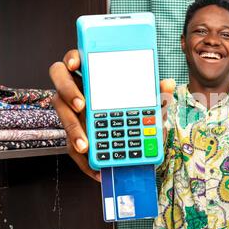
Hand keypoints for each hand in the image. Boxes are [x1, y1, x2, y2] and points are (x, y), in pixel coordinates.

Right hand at [49, 49, 175, 181]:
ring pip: (62, 115)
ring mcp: (72, 112)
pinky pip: (71, 146)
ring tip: (86, 145)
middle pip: (60, 82)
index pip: (76, 60)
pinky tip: (97, 170)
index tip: (74, 64)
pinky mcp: (74, 135)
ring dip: (73, 130)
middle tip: (82, 105)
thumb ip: (155, 94)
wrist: (135, 144)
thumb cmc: (136, 114)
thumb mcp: (148, 105)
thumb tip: (167, 83)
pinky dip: (83, 160)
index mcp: (94, 76)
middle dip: (68, 91)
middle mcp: (78, 90)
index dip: (72, 58)